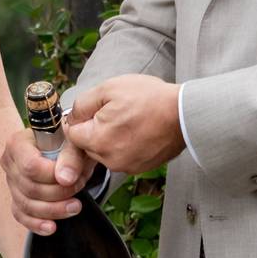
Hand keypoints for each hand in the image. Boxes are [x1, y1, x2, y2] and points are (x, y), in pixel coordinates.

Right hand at [1, 128, 96, 235]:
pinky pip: (21, 215)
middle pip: (29, 188)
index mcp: (18, 143)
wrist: (67, 148)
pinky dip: (36, 224)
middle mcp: (10, 162)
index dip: (52, 177)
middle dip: (58, 193)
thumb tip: (66, 179)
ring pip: (26, 205)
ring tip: (75, 206)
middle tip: (79, 187)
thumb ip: (71, 156)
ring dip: (54, 210)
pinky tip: (51, 227)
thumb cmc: (69, 142)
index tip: (71, 176)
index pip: (30, 167)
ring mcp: (11, 182)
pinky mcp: (16, 198)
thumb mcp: (75, 142)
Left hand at [66, 75, 184, 174]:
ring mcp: (126, 166)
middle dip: (96, 130)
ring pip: (105, 152)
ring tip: (131, 121)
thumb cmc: (149, 99)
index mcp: (97, 141)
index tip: (96, 110)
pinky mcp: (140, 168)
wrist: (184, 114)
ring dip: (111, 138)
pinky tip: (139, 131)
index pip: (72, 134)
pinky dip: (126, 145)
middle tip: (117, 112)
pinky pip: (122, 156)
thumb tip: (72, 117)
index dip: (81, 119)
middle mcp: (109, 160)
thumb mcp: (108, 89)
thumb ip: (82, 104)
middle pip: (88, 146)